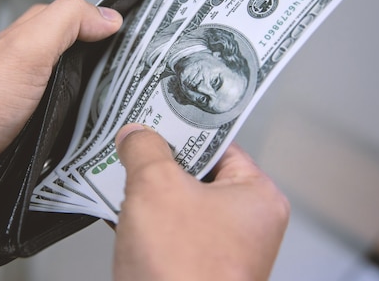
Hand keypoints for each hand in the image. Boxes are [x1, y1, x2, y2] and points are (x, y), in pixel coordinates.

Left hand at [0, 0, 121, 255]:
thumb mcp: (25, 50)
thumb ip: (66, 23)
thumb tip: (108, 17)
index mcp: (34, 42)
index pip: (83, 22)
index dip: (109, 27)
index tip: (139, 40)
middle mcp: (39, 71)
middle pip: (90, 64)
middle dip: (114, 73)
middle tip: (140, 83)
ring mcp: (42, 105)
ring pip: (87, 99)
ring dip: (105, 107)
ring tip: (130, 113)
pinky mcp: (43, 137)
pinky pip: (77, 131)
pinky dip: (90, 135)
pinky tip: (104, 139)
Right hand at [113, 124, 289, 280]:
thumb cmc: (185, 272)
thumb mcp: (156, 187)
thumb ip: (145, 149)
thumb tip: (136, 134)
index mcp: (257, 197)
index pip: (220, 143)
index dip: (185, 127)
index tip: (159, 114)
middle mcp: (245, 224)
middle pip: (197, 172)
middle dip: (161, 161)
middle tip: (135, 142)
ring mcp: (220, 248)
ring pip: (180, 202)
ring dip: (149, 191)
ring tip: (122, 171)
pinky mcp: (193, 266)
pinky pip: (169, 230)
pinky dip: (147, 219)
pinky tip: (121, 209)